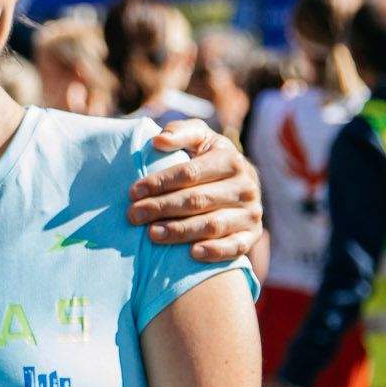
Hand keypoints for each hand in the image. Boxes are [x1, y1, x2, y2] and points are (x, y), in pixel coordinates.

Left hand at [130, 121, 263, 262]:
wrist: (240, 186)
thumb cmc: (210, 160)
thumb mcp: (199, 139)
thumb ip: (180, 133)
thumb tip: (158, 141)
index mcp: (231, 160)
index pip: (190, 173)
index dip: (160, 183)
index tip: (133, 192)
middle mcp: (245, 186)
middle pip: (198, 200)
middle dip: (162, 208)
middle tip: (134, 215)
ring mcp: (250, 212)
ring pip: (213, 225)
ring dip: (180, 231)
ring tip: (152, 234)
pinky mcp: (252, 235)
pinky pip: (235, 247)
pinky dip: (214, 251)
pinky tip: (192, 254)